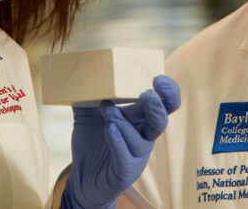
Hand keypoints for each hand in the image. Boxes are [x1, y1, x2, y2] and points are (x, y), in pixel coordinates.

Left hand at [61, 76, 180, 208]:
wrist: (82, 177)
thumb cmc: (92, 143)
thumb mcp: (87, 113)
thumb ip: (86, 93)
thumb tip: (78, 70)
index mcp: (140, 119)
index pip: (165, 104)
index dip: (168, 92)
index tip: (158, 78)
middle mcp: (143, 137)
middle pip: (161, 121)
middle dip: (157, 106)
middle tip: (146, 93)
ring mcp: (136, 156)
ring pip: (141, 140)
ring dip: (124, 122)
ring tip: (108, 112)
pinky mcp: (125, 172)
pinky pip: (127, 158)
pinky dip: (119, 142)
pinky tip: (110, 130)